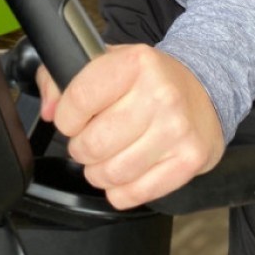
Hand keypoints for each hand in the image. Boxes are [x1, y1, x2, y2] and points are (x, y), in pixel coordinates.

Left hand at [36, 45, 224, 209]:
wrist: (205, 91)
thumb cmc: (149, 80)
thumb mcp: (107, 62)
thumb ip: (63, 79)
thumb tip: (49, 110)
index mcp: (136, 63)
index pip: (79, 100)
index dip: (65, 118)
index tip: (71, 119)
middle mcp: (160, 94)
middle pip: (92, 143)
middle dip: (81, 148)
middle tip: (91, 140)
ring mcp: (177, 129)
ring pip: (112, 173)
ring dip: (98, 172)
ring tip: (106, 157)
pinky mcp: (189, 159)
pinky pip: (135, 193)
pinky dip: (120, 190)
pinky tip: (125, 173)